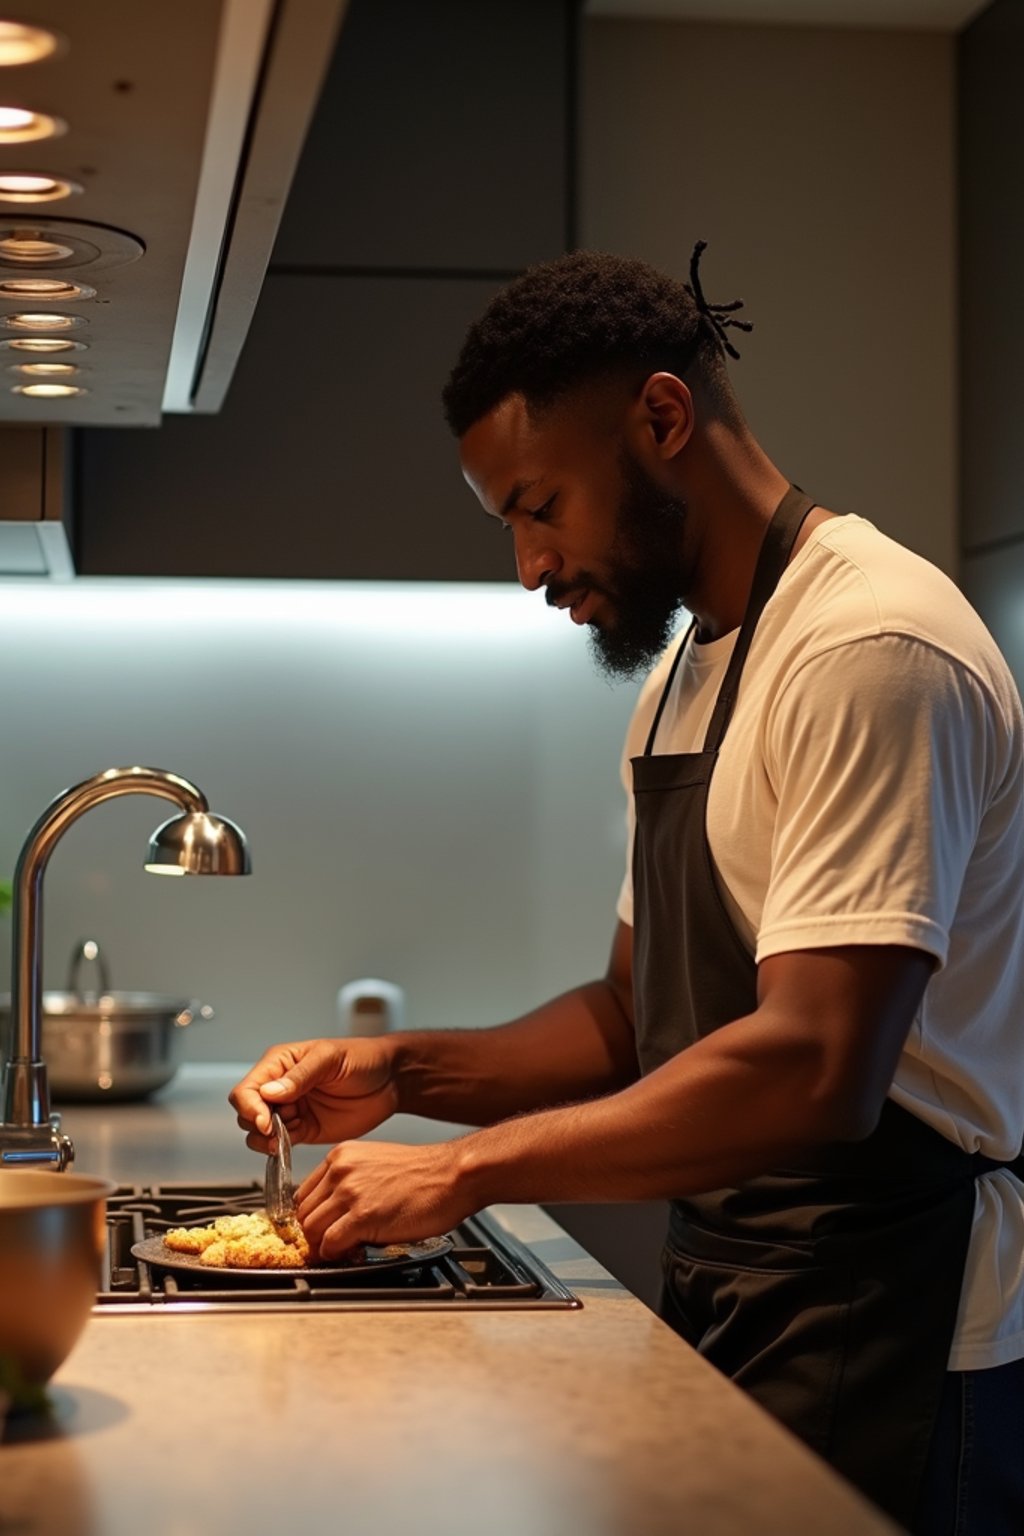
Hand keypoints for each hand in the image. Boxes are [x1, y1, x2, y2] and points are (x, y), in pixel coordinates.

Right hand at [229, 1036, 398, 1150]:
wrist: (390, 1081)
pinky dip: (277, 1149)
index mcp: (280, 1063)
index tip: (264, 1121)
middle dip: (256, 1125)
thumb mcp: (330, 1059)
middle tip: (277, 1132)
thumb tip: (269, 1092)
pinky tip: (290, 1144)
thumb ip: (300, 1076)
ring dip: (264, 1140)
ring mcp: (291, 1110)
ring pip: (257, 1131)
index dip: (249, 1107)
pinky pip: (278, 1144)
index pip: (247, 1088)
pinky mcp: (303, 1130)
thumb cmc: (363, 1058)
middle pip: (246, 1111)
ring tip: (284, 1139)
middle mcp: (280, 1087)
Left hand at [296, 1139, 474, 1258]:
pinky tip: (350, 1253)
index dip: (310, 1216)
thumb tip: (334, 1212)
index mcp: (342, 1155)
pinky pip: (330, 1244)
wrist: (453, 1175)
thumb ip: (350, 1182)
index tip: (319, 1229)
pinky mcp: (363, 1216)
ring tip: (341, 1250)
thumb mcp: (376, 1164)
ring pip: (311, 1230)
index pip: (303, 1193)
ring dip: (323, 1247)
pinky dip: (335, 1255)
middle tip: (329, 1245)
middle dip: (313, 1234)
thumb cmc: (425, 1173)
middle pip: (303, 1213)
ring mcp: (350, 1192)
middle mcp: (341, 1170)